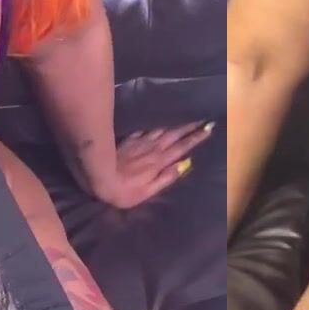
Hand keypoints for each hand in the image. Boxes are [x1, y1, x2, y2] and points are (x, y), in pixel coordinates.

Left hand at [82, 124, 212, 209]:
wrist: (100, 179)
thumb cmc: (125, 191)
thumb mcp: (148, 192)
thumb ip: (166, 178)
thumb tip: (184, 165)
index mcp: (160, 162)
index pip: (182, 148)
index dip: (196, 139)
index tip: (208, 129)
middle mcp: (154, 149)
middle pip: (175, 135)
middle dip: (190, 127)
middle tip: (203, 118)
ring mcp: (141, 142)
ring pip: (162, 129)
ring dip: (176, 123)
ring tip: (187, 116)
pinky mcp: (130, 140)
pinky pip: (146, 129)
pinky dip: (156, 124)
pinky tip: (160, 120)